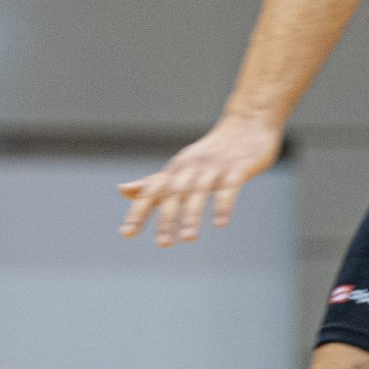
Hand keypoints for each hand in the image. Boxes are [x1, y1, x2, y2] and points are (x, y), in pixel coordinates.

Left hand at [119, 111, 281, 248]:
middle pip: (174, 193)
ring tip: (188, 238)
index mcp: (175, 170)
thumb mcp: (178, 168)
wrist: (246, 124)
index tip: (126, 234)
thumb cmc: (209, 153)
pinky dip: (223, 204)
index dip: (138, 211)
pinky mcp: (238, 168)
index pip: (151, 192)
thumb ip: (152, 183)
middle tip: (163, 244)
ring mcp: (215, 167)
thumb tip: (121, 191)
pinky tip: (220, 223)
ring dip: (192, 214)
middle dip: (167, 218)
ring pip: (199, 190)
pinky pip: (229, 186)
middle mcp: (191, 168)